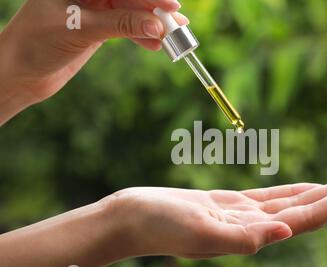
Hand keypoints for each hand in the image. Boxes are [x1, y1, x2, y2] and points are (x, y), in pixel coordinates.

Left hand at [0, 0, 187, 121]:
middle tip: (178, 24)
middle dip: (155, 11)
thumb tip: (157, 25)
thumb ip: (120, 24)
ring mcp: (93, 10)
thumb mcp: (80, 29)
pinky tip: (156, 45)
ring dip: (152, 26)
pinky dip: (140, 37)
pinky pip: (125, 29)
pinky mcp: (97, 29)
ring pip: (130, 14)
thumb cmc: (37, 43)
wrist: (20, 72)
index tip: (171, 4)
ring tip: (174, 38)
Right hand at [111, 176, 326, 258]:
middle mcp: (256, 227)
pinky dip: (297, 190)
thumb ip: (242, 237)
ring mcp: (245, 215)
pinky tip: (311, 188)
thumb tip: (285, 231)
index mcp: (252, 234)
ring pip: (296, 201)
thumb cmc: (159, 226)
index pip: (308, 217)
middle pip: (311, 208)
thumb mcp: (199, 230)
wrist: (133, 219)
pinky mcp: (232, 204)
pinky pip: (273, 195)